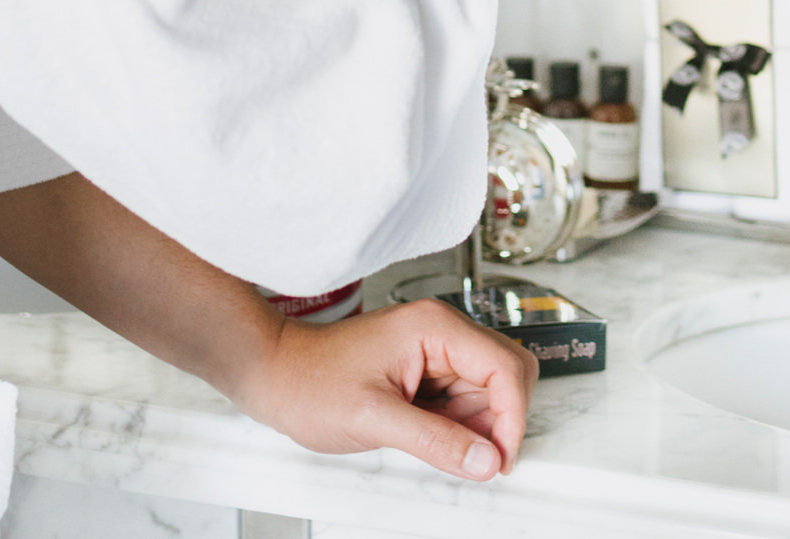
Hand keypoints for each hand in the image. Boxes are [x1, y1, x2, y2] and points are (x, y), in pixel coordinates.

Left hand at [231, 298, 538, 482]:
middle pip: (507, 373)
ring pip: (489, 390)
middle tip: (482, 460)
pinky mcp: (427, 369)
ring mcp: (435, 350)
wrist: (277, 376)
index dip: (512, 417)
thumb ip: (435, 441)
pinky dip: (462, 425)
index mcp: (435, 327)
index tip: (501, 458)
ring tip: (444, 449)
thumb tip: (485, 460)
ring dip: (480, 426)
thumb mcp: (374, 418)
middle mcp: (442, 332)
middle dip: (503, 420)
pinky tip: (436, 439)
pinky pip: (465, 399)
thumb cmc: (310, 382)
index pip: (504, 366)